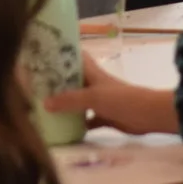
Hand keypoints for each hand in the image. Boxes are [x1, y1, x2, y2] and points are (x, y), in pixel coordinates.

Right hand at [45, 48, 179, 135]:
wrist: (147, 115)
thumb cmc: (121, 99)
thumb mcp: (92, 97)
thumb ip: (69, 100)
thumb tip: (44, 103)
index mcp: (92, 72)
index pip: (76, 56)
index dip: (61, 53)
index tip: (43, 55)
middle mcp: (94, 84)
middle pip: (73, 80)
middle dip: (56, 82)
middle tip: (35, 86)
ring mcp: (100, 101)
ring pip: (78, 101)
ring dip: (65, 104)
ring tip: (43, 108)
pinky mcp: (104, 117)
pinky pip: (86, 120)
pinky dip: (77, 124)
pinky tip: (63, 129)